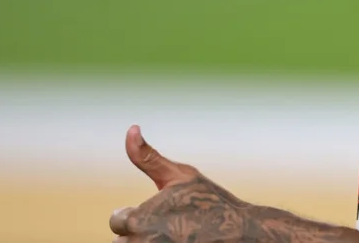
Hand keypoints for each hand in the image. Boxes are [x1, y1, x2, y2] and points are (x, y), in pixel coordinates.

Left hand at [109, 125, 255, 242]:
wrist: (241, 234)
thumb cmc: (210, 201)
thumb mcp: (180, 175)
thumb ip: (147, 156)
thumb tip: (131, 127)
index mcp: (138, 220)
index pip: (117, 220)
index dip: (136, 214)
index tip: (160, 212)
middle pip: (122, 241)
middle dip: (139, 234)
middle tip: (170, 226)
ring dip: (147, 242)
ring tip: (174, 234)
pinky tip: (178, 240)